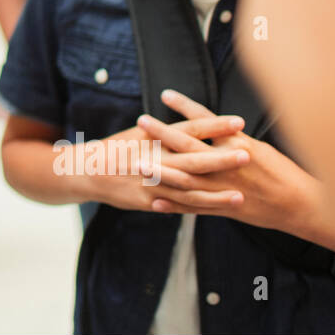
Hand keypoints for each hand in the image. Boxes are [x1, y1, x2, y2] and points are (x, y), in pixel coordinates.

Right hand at [78, 113, 249, 212]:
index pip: (189, 128)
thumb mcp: (141, 134)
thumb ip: (169, 133)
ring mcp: (152, 182)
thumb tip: (200, 124)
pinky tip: (217, 212)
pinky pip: (177, 206)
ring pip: (188, 189)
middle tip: (247, 155)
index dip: (214, 125)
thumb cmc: (119, 148)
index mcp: (155, 138)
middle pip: (193, 158)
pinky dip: (197, 209)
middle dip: (221, 159)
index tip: (239, 122)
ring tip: (240, 195)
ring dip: (216, 193)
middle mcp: (155, 158)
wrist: (87, 171)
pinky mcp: (148, 201)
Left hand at [135, 89, 321, 233]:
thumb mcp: (260, 148)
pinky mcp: (224, 207)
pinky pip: (194, 206)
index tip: (165, 94)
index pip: (206, 121)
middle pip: (188, 145)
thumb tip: (214, 127)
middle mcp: (227, 164)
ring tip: (137, 162)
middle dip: (162, 133)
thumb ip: (233, 140)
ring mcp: (223, 187)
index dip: (185, 106)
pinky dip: (174, 204)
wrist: (303, 205)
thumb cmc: (285, 172)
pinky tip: (154, 201)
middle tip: (141, 121)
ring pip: (185, 178)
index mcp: (238, 145)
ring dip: (160, 170)